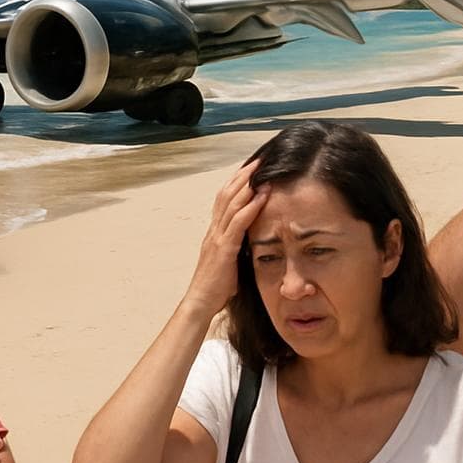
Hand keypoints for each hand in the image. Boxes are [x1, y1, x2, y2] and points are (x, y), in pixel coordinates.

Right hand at [183, 160, 268, 316]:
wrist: (200, 302)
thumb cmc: (215, 287)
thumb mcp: (228, 262)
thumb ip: (236, 249)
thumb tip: (251, 245)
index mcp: (215, 231)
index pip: (224, 199)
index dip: (236, 182)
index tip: (250, 168)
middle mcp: (214, 229)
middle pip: (227, 194)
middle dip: (243, 175)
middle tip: (258, 159)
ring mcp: (217, 237)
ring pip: (232, 203)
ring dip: (248, 184)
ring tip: (262, 169)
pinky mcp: (223, 248)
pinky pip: (238, 222)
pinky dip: (251, 206)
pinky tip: (262, 195)